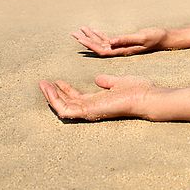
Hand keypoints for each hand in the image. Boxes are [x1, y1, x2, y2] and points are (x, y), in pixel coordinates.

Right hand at [39, 75, 153, 120]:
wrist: (146, 96)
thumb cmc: (138, 90)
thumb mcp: (118, 82)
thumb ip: (107, 81)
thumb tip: (98, 78)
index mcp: (98, 100)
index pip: (76, 98)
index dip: (65, 90)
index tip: (56, 80)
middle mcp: (92, 107)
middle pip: (66, 103)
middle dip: (53, 94)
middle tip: (43, 83)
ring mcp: (90, 111)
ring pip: (62, 108)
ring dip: (51, 97)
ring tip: (43, 84)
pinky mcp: (89, 111)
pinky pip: (66, 110)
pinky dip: (55, 101)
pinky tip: (50, 89)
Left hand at [71, 26, 167, 56]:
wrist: (165, 38)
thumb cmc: (155, 37)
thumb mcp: (141, 37)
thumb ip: (126, 39)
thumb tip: (110, 42)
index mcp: (122, 50)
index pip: (102, 50)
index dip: (90, 45)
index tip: (80, 39)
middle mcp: (119, 50)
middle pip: (98, 47)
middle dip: (86, 40)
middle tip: (74, 33)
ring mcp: (121, 46)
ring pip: (102, 43)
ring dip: (90, 37)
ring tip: (79, 30)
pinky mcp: (124, 42)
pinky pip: (108, 40)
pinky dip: (100, 35)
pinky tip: (93, 30)